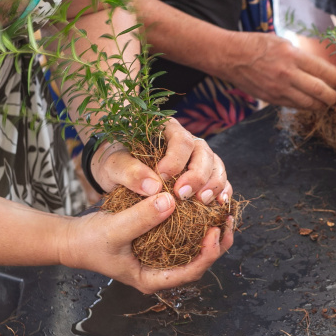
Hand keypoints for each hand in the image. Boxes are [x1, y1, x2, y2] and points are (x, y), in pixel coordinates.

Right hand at [58, 192, 234, 292]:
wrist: (72, 239)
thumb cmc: (89, 242)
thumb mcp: (114, 230)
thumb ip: (141, 218)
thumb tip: (171, 202)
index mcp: (152, 280)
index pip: (191, 272)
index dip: (208, 253)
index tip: (213, 230)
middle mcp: (160, 272)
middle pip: (199, 261)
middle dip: (217, 242)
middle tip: (226, 218)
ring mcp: (159, 259)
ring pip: (193, 248)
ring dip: (208, 231)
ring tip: (220, 210)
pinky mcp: (157, 244)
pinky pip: (183, 236)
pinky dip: (194, 223)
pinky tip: (201, 206)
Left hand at [91, 119, 230, 204]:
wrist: (116, 172)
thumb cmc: (114, 162)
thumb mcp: (112, 164)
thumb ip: (128, 171)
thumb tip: (153, 186)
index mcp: (166, 130)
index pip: (181, 140)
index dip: (176, 160)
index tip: (163, 178)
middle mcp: (187, 142)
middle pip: (203, 153)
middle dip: (197, 175)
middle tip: (183, 195)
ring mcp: (198, 159)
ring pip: (216, 166)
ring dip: (213, 184)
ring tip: (203, 202)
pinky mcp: (203, 177)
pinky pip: (220, 181)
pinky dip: (222, 192)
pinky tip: (218, 205)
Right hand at [215, 31, 335, 109]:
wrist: (230, 56)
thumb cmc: (257, 45)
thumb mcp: (283, 42)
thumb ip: (301, 56)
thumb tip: (321, 68)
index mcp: (292, 55)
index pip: (323, 71)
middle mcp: (287, 74)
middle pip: (320, 91)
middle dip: (333, 97)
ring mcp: (278, 89)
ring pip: (308, 103)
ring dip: (321, 105)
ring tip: (327, 103)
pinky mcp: (271, 99)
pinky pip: (294, 106)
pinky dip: (305, 106)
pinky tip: (310, 103)